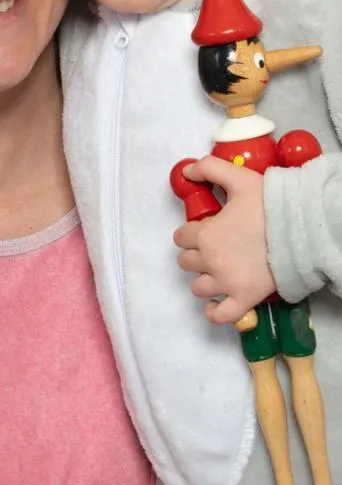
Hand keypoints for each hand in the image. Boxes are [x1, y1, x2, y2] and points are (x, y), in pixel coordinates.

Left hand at [172, 156, 274, 324]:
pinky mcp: (244, 298)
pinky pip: (221, 315)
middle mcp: (211, 261)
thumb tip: (187, 170)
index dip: (190, 233)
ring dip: (204, 280)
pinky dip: (214, 312)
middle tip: (214, 248)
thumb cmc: (271, 204)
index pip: (181, 238)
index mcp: (206, 234)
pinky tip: (215, 304)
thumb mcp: (238, 178)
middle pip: (187, 263)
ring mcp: (227, 283)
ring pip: (199, 288)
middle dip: (196, 255)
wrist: (302, 228)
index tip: (204, 230)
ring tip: (218, 272)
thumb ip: (209, 168)